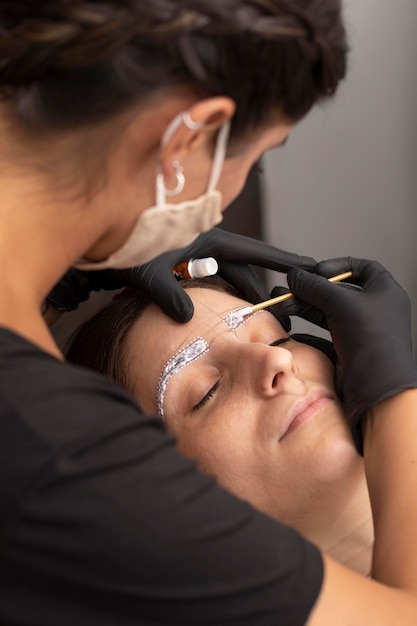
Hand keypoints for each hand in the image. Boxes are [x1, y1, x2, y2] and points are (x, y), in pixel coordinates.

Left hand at [47, 229, 315, 328]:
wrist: (102, 233)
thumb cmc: (125, 245)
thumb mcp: (147, 269)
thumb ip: (167, 292)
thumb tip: (187, 317)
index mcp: (206, 238)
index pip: (253, 250)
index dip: (282, 259)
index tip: (308, 264)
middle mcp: (206, 244)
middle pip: (244, 269)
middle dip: (262, 292)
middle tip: (280, 317)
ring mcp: (198, 255)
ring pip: (230, 277)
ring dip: (242, 297)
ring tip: (258, 320)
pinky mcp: (186, 265)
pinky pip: (213, 281)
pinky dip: (221, 296)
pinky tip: (225, 313)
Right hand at [276, 257, 416, 451]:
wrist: (378, 390)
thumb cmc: (370, 340)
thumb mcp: (340, 303)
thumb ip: (314, 286)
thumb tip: (294, 276)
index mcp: (384, 291)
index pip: (361, 268)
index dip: (337, 266)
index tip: (316, 271)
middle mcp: (376, 310)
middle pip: (338, 292)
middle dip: (310, 291)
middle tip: (286, 292)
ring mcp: (362, 332)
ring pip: (329, 313)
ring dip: (305, 308)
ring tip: (283, 307)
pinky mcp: (350, 352)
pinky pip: (326, 336)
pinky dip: (308, 331)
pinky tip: (292, 330)